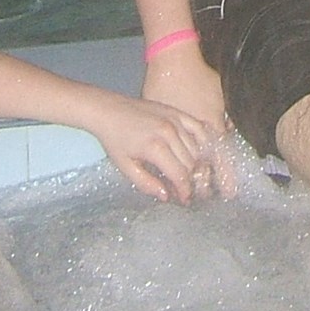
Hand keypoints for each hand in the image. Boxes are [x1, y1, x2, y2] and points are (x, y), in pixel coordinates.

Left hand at [93, 94, 225, 204]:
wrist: (107, 110)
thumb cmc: (114, 139)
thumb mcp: (125, 166)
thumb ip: (146, 183)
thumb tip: (166, 196)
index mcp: (156, 148)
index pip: (180, 175)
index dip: (184, 191)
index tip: (184, 200)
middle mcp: (169, 133)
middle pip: (191, 164)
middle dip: (190, 180)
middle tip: (184, 189)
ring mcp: (175, 120)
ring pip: (196, 148)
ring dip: (196, 164)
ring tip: (189, 174)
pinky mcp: (176, 111)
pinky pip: (198, 128)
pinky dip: (202, 141)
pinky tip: (199, 151)